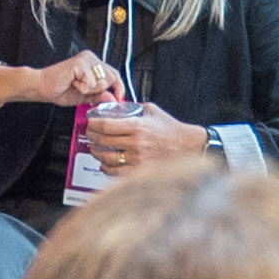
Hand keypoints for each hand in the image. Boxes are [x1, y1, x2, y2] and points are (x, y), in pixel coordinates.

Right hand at [0, 53, 119, 116]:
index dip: (119, 87)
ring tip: (76, 85)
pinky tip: (72, 83)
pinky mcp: (80, 63)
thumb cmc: (60, 90)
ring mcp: (86, 59)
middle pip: (112, 77)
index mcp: (93, 64)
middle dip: (100, 90)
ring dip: (90, 90)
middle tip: (83, 90)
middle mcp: (91, 58)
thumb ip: (100, 96)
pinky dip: (82, 88)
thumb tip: (114, 98)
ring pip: (103, 81)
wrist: (42, 87)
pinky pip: (91, 83)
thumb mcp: (85, 97)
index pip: (115, 74)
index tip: (119, 99)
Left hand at [81, 103, 205, 169]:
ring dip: (96, 153)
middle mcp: (136, 144)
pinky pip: (116, 172)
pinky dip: (106, 168)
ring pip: (107, 158)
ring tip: (95, 149)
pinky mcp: (140, 171)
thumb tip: (116, 105)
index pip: (105, 126)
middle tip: (90, 135)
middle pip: (103, 141)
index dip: (93, 125)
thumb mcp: (152, 110)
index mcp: (137, 127)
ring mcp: (137, 159)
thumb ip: (133, 107)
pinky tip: (105, 164)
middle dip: (92, 138)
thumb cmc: (172, 129)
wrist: (188, 146)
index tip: (90, 123)